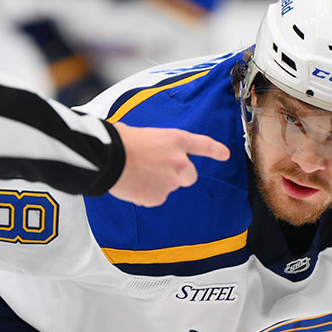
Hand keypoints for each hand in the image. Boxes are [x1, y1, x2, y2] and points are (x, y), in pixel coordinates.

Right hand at [109, 123, 229, 206]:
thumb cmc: (119, 141)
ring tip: (137, 174)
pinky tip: (132, 184)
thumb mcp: (143, 133)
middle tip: (158, 169)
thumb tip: (149, 152)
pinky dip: (146, 194)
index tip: (225, 155)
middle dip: (179, 175)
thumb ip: (156, 144)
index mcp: (176, 140)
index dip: (215, 151)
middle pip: (190, 175)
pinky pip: (155, 198)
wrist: (107, 159)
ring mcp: (170, 182)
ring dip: (159, 184)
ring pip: (170, 187)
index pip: (203, 145)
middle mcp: (179, 162)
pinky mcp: (158, 197)